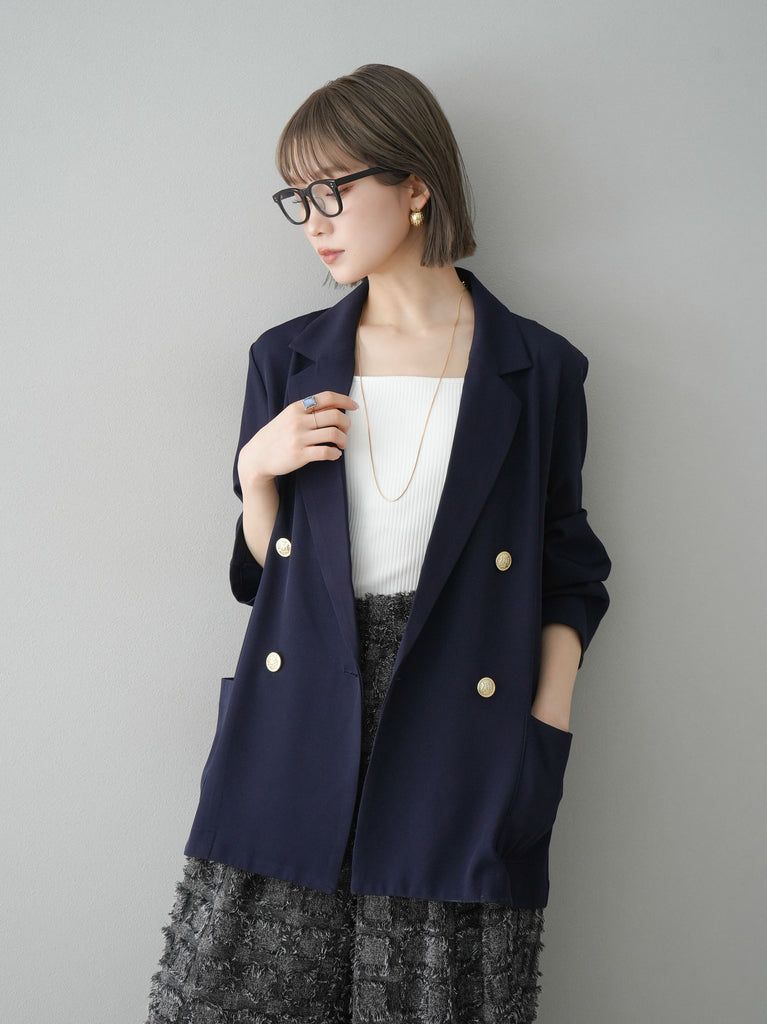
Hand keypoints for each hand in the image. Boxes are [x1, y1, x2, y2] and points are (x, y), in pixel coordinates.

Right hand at [237, 391, 357, 486]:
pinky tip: (335, 454)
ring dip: (344, 439)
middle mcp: (298, 421)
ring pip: (333, 433)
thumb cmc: (275, 436)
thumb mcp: (287, 417)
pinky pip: (326, 452)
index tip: (354, 406)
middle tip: (346, 430)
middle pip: (334, 415)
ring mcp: (299, 438)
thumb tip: (333, 407)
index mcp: (296, 408)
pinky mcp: (299, 455)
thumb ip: (306, 411)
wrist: (256, 457)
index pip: (326, 397)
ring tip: (342, 444)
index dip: (344, 400)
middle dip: (347, 423)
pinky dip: (335, 453)